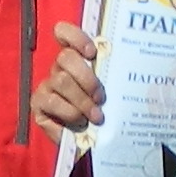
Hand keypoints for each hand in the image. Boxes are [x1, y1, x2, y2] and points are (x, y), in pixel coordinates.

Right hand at [31, 23, 102, 137]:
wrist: (87, 143)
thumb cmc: (102, 112)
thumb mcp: (111, 94)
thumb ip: (113, 80)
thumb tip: (138, 74)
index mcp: (77, 59)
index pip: (64, 33)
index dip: (76, 37)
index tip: (92, 53)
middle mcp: (58, 68)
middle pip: (66, 57)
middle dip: (87, 78)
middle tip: (101, 98)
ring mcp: (46, 86)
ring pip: (61, 81)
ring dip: (82, 101)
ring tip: (96, 117)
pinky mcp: (38, 105)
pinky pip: (52, 102)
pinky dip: (69, 115)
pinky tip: (79, 126)